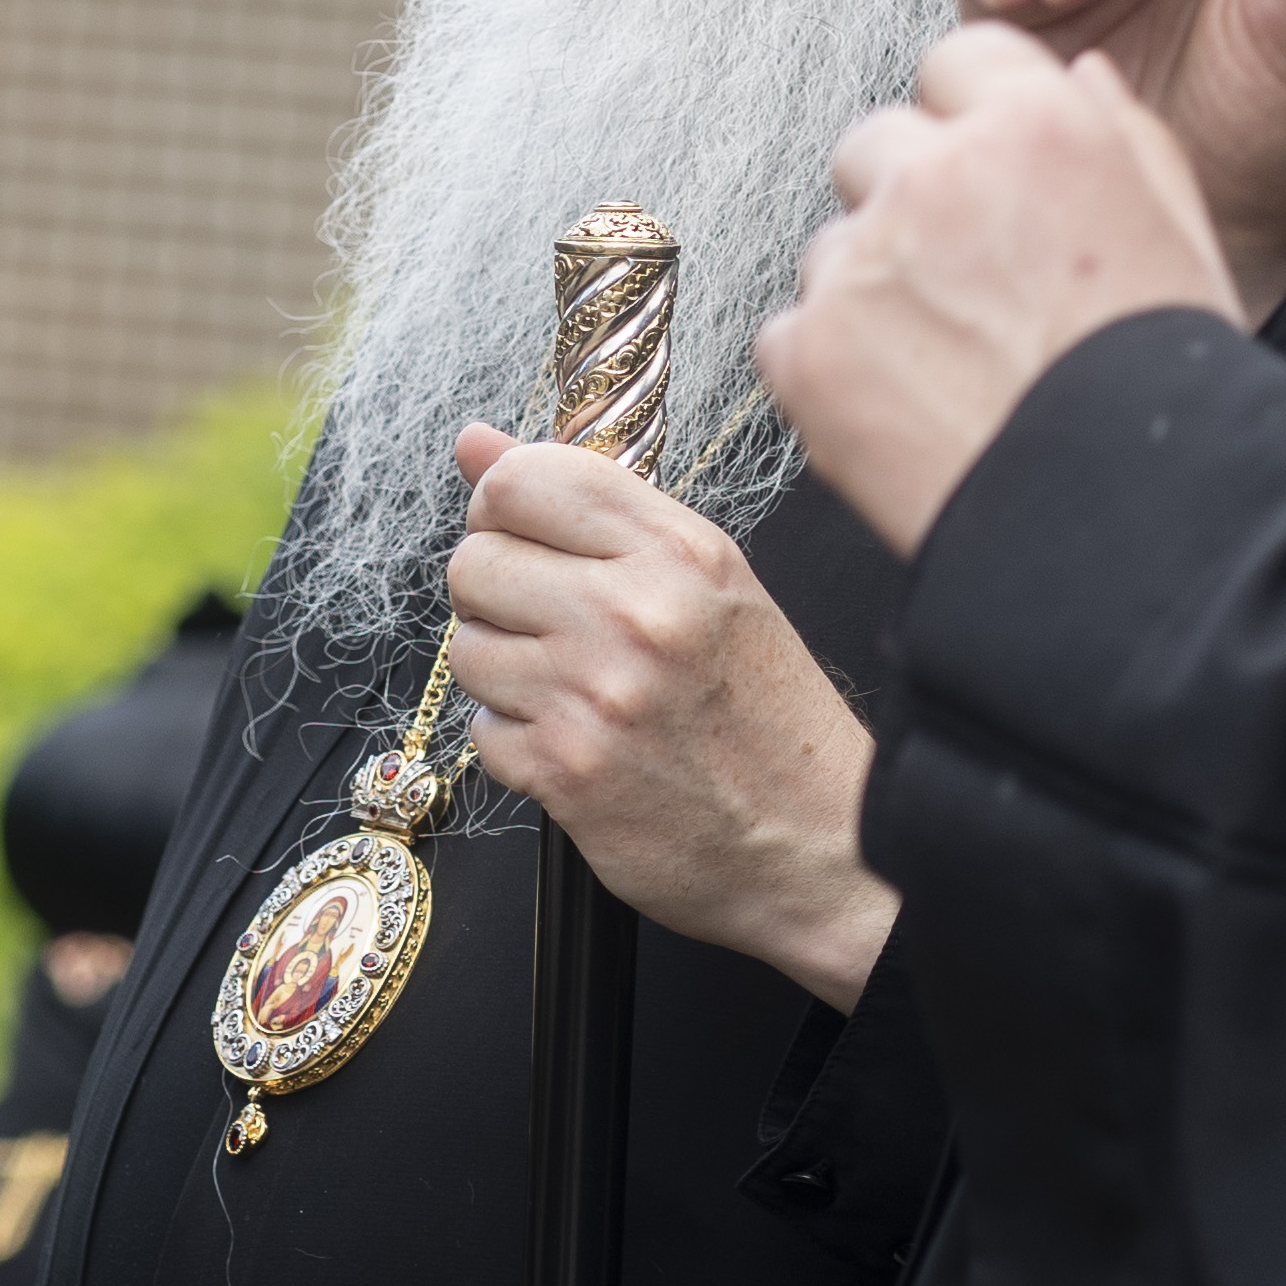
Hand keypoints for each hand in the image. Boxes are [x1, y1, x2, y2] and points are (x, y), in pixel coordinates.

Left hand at [441, 423, 894, 1011]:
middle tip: (550, 626)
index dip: (500, 506)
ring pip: (467, 649)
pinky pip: (483, 733)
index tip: (522, 536)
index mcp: (679, 551)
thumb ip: (592, 506)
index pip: (524, 479)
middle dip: (496, 595)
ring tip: (571, 690)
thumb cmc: (767, 712)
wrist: (819, 844)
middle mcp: (635, 612)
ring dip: (504, 673)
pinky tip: (579, 745)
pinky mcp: (565, 771)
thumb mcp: (707, 583)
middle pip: (475, 561)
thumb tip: (475, 442)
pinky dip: (519, 743)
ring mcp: (595, 694)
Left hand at [755, 26, 1234, 555]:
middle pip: (878, 144)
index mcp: (1034, 127)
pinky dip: (830, 370)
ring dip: (872, 289)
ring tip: (949, 369)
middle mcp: (936, 176)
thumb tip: (1078, 73)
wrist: (1125, 520)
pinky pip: (791, 333)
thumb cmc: (1164, 382)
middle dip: (910, 200)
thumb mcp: (1181, 228)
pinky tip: (905, 412)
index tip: (987, 177)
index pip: (956, 61)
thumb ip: (1122, 131)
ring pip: (835, 245)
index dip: (971, 121)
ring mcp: (861, 263)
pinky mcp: (808, 351)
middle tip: (967, 288)